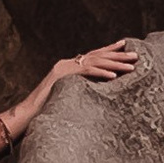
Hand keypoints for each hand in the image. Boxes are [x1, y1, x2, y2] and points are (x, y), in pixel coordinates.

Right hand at [0, 37, 142, 156]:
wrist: (28, 116)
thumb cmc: (48, 111)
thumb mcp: (69, 96)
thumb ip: (82, 89)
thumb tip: (101, 91)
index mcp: (69, 67)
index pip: (93, 55)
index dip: (110, 50)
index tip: (125, 46)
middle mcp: (66, 63)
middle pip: (96, 56)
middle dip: (118, 56)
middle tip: (136, 56)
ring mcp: (63, 68)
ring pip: (94, 62)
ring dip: (115, 64)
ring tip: (131, 66)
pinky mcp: (62, 76)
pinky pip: (85, 72)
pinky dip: (100, 73)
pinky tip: (113, 75)